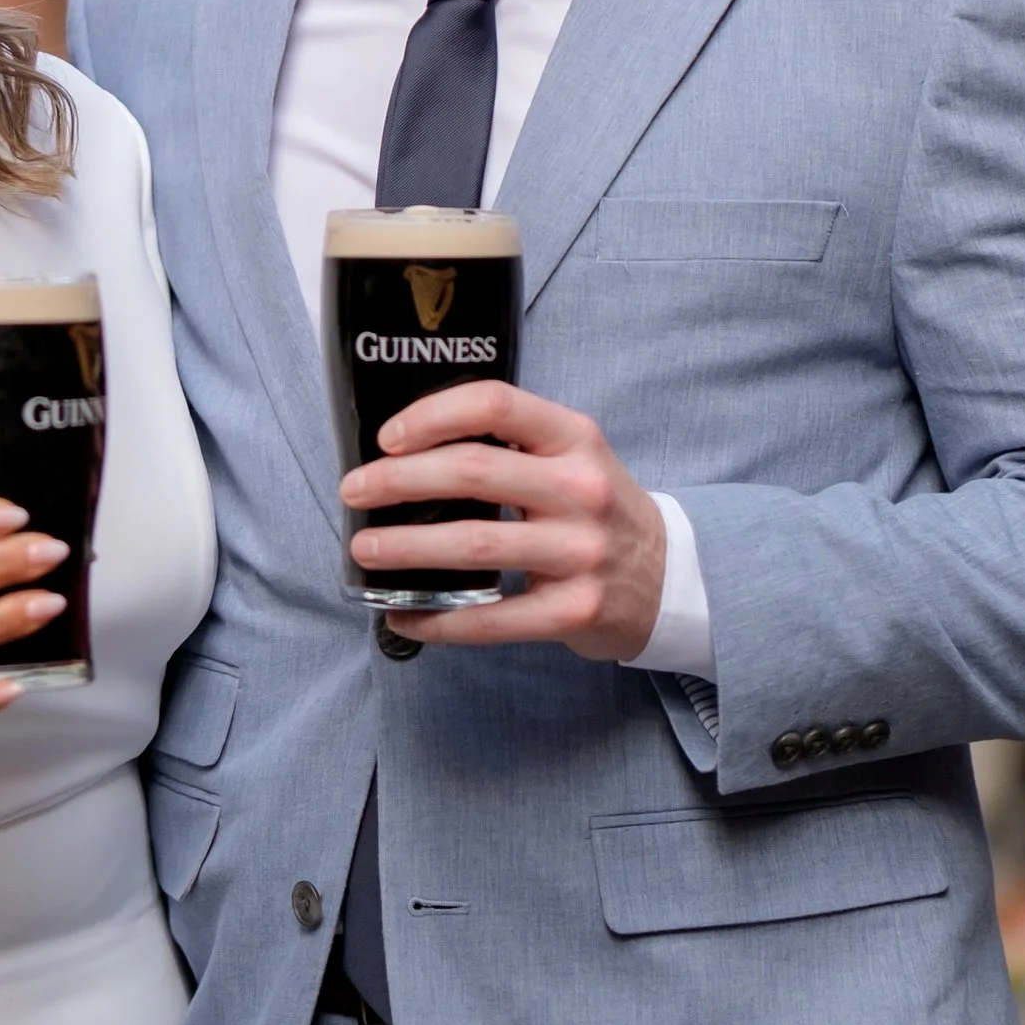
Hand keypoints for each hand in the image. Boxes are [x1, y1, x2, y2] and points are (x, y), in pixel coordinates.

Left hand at [339, 382, 667, 661]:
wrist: (670, 578)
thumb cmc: (597, 510)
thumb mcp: (573, 457)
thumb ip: (512, 445)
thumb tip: (408, 448)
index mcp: (575, 438)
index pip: (496, 405)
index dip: (433, 414)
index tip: (388, 437)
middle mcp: (582, 489)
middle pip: (474, 473)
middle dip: (398, 481)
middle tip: (354, 491)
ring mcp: (582, 553)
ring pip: (474, 545)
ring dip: (407, 549)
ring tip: (365, 551)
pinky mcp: (575, 611)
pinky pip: (493, 619)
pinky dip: (439, 619)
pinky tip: (405, 614)